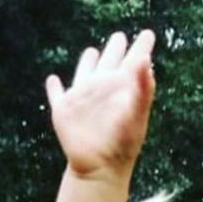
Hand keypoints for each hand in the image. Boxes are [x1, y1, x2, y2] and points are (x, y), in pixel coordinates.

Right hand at [45, 30, 156, 178]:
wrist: (101, 167)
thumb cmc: (123, 143)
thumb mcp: (135, 113)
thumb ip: (142, 87)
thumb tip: (146, 59)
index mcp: (122, 89)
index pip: (134, 62)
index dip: (141, 48)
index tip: (149, 34)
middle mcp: (103, 90)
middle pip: (110, 63)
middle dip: (115, 49)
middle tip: (120, 35)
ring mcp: (83, 100)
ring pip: (85, 74)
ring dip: (88, 62)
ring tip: (92, 51)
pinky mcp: (64, 111)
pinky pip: (57, 95)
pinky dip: (54, 87)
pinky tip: (53, 79)